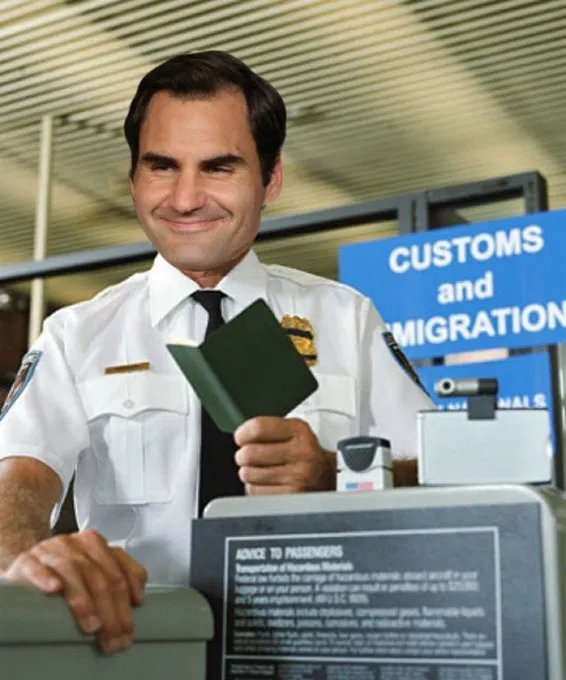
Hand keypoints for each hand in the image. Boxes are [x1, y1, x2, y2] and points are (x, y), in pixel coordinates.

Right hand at [1, 530, 146, 653]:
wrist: (28, 563)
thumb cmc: (65, 569)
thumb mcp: (93, 567)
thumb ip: (118, 575)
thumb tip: (137, 600)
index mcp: (96, 544)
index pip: (119, 571)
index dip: (128, 599)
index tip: (129, 626)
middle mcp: (76, 544)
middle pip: (100, 577)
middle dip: (110, 611)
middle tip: (113, 636)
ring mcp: (52, 550)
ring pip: (73, 571)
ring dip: (84, 601)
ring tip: (92, 625)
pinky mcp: (27, 560)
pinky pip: (37, 567)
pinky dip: (47, 578)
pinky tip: (55, 590)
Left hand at [234, 416, 335, 494]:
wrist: (329, 476)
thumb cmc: (304, 453)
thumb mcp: (294, 431)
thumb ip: (268, 429)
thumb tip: (240, 437)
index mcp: (299, 431)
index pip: (258, 428)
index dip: (242, 434)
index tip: (241, 438)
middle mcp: (301, 453)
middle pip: (249, 453)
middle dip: (243, 455)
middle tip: (249, 456)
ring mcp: (297, 476)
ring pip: (248, 474)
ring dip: (249, 472)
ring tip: (260, 470)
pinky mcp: (291, 496)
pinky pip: (254, 491)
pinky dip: (255, 488)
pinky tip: (266, 483)